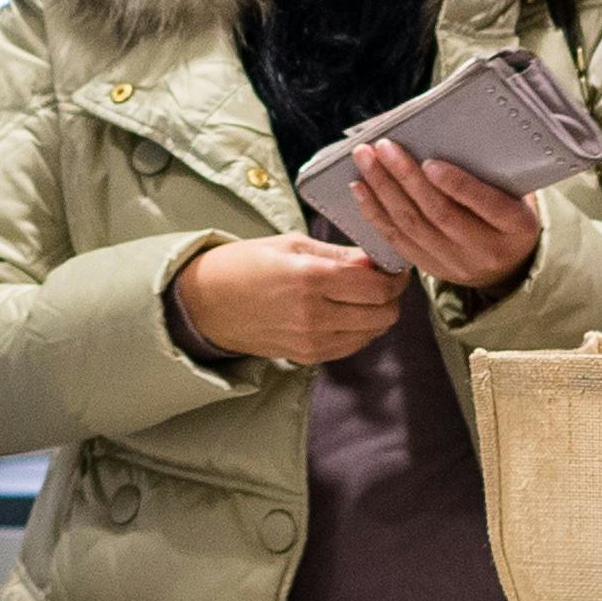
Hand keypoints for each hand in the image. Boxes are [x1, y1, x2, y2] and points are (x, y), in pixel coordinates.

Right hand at [167, 233, 406, 367]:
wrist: (206, 303)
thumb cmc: (244, 265)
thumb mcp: (291, 244)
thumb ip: (339, 253)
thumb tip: (378, 258)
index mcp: (310, 278)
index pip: (378, 285)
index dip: (395, 274)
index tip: (393, 264)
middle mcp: (314, 315)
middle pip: (384, 313)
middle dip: (391, 294)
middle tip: (382, 278)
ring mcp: (312, 341)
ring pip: (373, 332)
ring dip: (378, 312)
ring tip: (363, 294)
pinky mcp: (308, 356)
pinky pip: (353, 345)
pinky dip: (361, 329)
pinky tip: (348, 311)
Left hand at [348, 139, 543, 292]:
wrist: (509, 267)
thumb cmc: (509, 213)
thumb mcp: (517, 193)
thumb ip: (490, 173)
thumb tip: (444, 136)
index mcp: (517, 226)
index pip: (487, 205)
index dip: (457, 185)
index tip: (430, 162)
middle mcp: (486, 250)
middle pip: (440, 214)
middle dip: (407, 178)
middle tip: (384, 147)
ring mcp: (457, 265)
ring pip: (413, 226)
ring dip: (384, 190)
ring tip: (365, 160)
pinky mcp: (432, 269)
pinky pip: (398, 241)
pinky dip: (375, 213)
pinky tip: (359, 189)